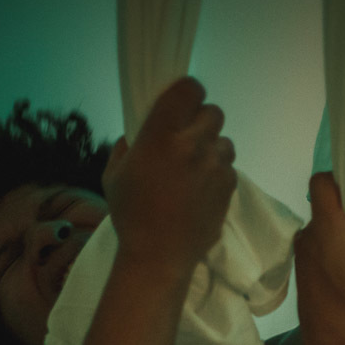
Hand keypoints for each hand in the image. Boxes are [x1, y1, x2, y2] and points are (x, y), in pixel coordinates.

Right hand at [102, 76, 237, 272]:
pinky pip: (229, 165)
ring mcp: (216, 165)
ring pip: (225, 140)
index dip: (188, 91)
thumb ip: (126, 146)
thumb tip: (137, 135)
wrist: (160, 255)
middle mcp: (193, 144)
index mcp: (161, 135)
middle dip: (201, 120)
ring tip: (194, 166)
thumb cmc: (131, 214)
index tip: (182, 102)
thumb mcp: (113, 174)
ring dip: (212, 147)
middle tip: (186, 138)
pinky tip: (202, 187)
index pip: (189, 89)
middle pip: (213, 112)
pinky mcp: (230, 185)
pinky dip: (218, 171)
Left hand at [294, 172, 344, 344]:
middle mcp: (307, 237)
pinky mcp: (302, 272)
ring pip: (322, 228)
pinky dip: (334, 249)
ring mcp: (301, 255)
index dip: (339, 178)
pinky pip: (318, 246)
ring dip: (342, 233)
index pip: (320, 182)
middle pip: (324, 206)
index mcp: (325, 230)